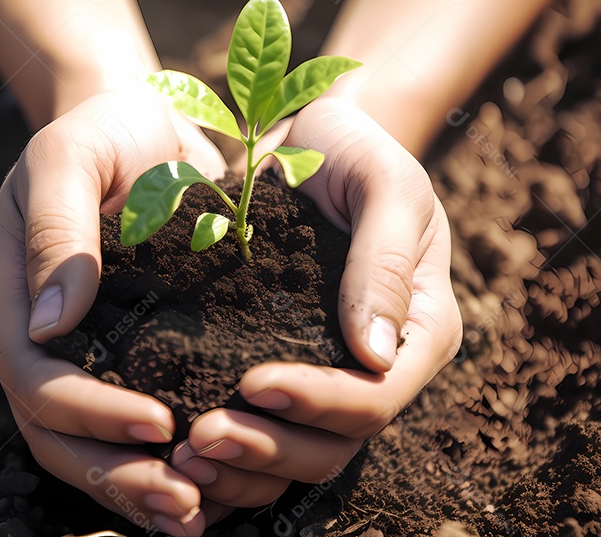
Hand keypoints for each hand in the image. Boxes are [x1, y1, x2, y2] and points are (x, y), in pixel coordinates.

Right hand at [0, 87, 226, 535]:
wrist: (142, 122)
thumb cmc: (105, 129)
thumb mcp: (72, 154)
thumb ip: (59, 229)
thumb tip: (52, 324)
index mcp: (9, 295)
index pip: (36, 378)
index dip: (90, 411)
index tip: (159, 423)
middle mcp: (32, 336)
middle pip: (54, 434)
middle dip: (115, 475)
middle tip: (185, 503)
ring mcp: (73, 352)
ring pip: (85, 447)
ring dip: (134, 487)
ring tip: (196, 515)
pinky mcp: (119, 356)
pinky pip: (121, 428)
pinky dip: (155, 465)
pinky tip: (206, 490)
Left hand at [173, 97, 462, 516]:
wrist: (309, 135)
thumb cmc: (354, 149)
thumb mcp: (383, 182)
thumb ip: (384, 260)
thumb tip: (376, 353)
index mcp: (420, 330)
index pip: (377, 396)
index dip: (320, 405)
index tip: (255, 384)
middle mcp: (380, 366)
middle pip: (336, 443)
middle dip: (270, 448)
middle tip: (201, 437)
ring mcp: (332, 374)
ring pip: (299, 453)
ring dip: (243, 465)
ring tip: (184, 455)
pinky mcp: (287, 370)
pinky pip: (267, 432)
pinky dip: (229, 452)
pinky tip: (180, 448)